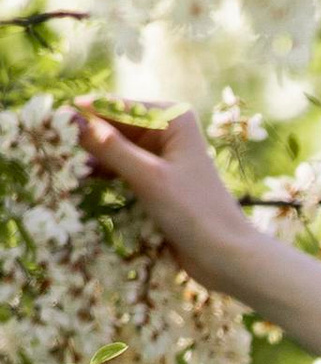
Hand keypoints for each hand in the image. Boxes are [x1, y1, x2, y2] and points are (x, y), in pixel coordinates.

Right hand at [72, 102, 264, 297]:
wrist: (226, 256)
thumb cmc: (195, 212)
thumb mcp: (148, 177)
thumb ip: (111, 148)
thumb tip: (74, 122)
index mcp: (172, 118)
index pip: (118, 107)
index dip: (85, 113)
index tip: (53, 120)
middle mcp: (167, 131)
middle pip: (115, 126)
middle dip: (87, 135)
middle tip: (51, 145)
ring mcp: (161, 156)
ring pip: (116, 148)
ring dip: (92, 156)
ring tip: (62, 164)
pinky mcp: (156, 181)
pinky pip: (122, 169)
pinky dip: (104, 172)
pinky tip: (80, 177)